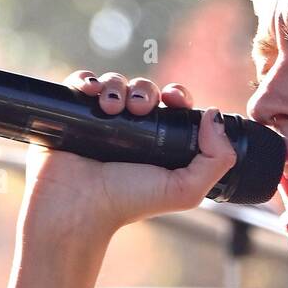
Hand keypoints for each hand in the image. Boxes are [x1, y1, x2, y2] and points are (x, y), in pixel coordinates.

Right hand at [20, 71, 236, 243]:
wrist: (79, 207)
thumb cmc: (128, 202)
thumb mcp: (184, 190)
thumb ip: (215, 160)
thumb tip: (214, 115)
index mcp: (158, 144)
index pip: (173, 106)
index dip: (177, 95)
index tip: (172, 98)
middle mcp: (130, 131)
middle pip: (144, 90)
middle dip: (145, 91)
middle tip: (138, 109)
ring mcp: (100, 122)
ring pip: (115, 83)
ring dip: (116, 86)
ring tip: (110, 108)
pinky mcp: (72, 114)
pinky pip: (83, 83)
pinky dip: (88, 80)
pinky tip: (91, 92)